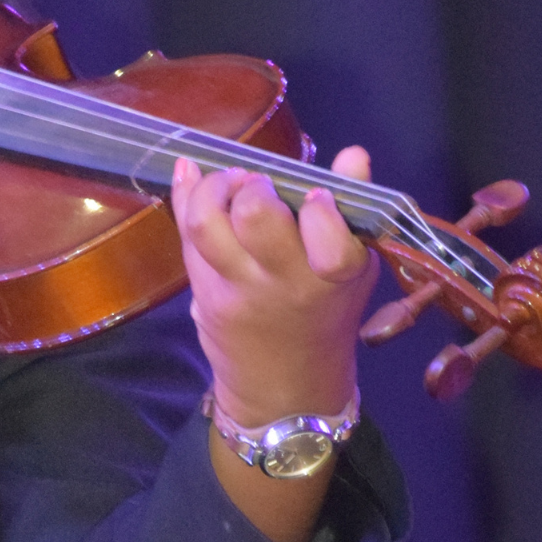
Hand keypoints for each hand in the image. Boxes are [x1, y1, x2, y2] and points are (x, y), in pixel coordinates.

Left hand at [169, 148, 379, 428]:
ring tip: (228, 184)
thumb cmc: (324, 314)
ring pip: (208, 222)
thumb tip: (354, 154)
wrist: (285, 387)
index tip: (313, 196)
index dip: (317, 204)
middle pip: (257, 215)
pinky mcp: (206, 292)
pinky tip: (192, 175)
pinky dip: (187, 195)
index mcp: (337, 273)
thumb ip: (351, 208)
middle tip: (259, 186)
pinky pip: (187, 234)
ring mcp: (240, 288)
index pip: (328, 232)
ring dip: (214, 187)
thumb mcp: (353, 267)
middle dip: (255, 184)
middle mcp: (286, 281)